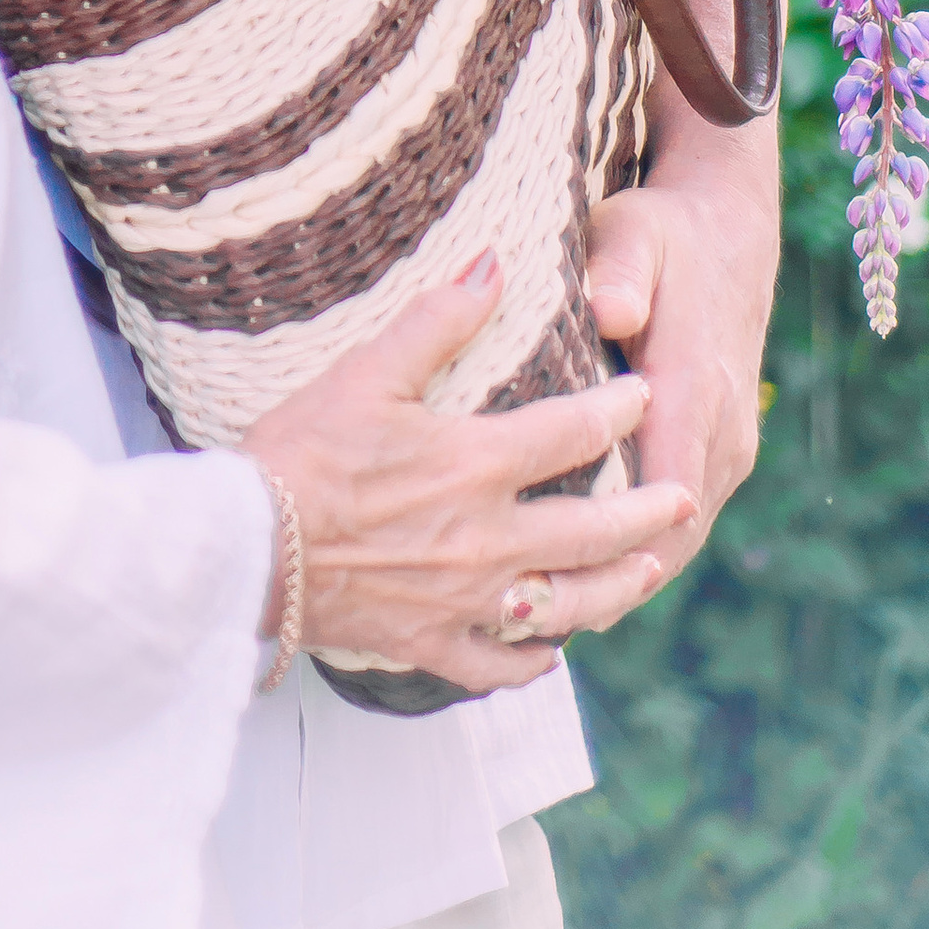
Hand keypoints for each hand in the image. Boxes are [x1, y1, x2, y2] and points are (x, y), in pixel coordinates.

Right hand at [244, 261, 698, 692]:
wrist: (244, 548)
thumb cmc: (298, 454)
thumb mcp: (366, 373)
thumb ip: (437, 322)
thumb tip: (492, 265)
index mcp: (474, 464)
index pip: (570, 432)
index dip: (616, 410)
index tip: (644, 394)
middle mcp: (486, 538)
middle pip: (592, 530)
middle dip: (647, 511)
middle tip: (684, 497)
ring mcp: (463, 598)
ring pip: (566, 605)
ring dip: (615, 588)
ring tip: (648, 571)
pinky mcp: (430, 642)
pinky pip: (498, 663)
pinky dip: (532, 660)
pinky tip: (551, 651)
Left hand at [585, 0, 782, 587]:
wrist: (728, 229)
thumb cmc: (662, 233)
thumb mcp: (633, 234)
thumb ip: (620, 274)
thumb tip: (608, 310)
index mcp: (692, 387)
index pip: (662, 491)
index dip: (614, 549)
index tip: (556, 583)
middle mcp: (720, 429)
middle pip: (671, 535)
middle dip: (607, 585)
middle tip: (532, 621)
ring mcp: (726, 445)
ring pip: (678, 536)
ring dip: (623, 577)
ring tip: (546, 618)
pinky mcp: (719, 449)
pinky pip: (681, 517)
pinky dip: (639, 552)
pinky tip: (582, 578)